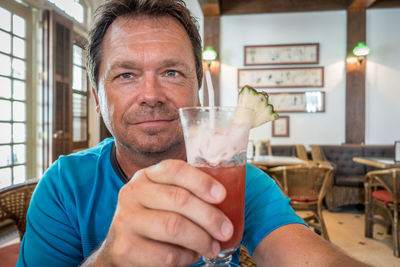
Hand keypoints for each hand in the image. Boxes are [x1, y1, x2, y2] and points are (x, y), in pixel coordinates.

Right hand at [93, 159, 232, 266]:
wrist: (122, 248)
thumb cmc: (154, 220)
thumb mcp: (165, 199)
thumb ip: (187, 193)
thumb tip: (227, 201)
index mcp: (146, 176)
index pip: (174, 170)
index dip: (201, 181)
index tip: (222, 195)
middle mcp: (132, 193)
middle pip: (178, 199)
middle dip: (209, 216)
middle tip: (226, 230)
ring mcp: (126, 220)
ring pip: (174, 227)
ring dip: (201, 239)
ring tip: (212, 247)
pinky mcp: (125, 248)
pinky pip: (166, 254)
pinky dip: (186, 257)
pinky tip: (191, 256)